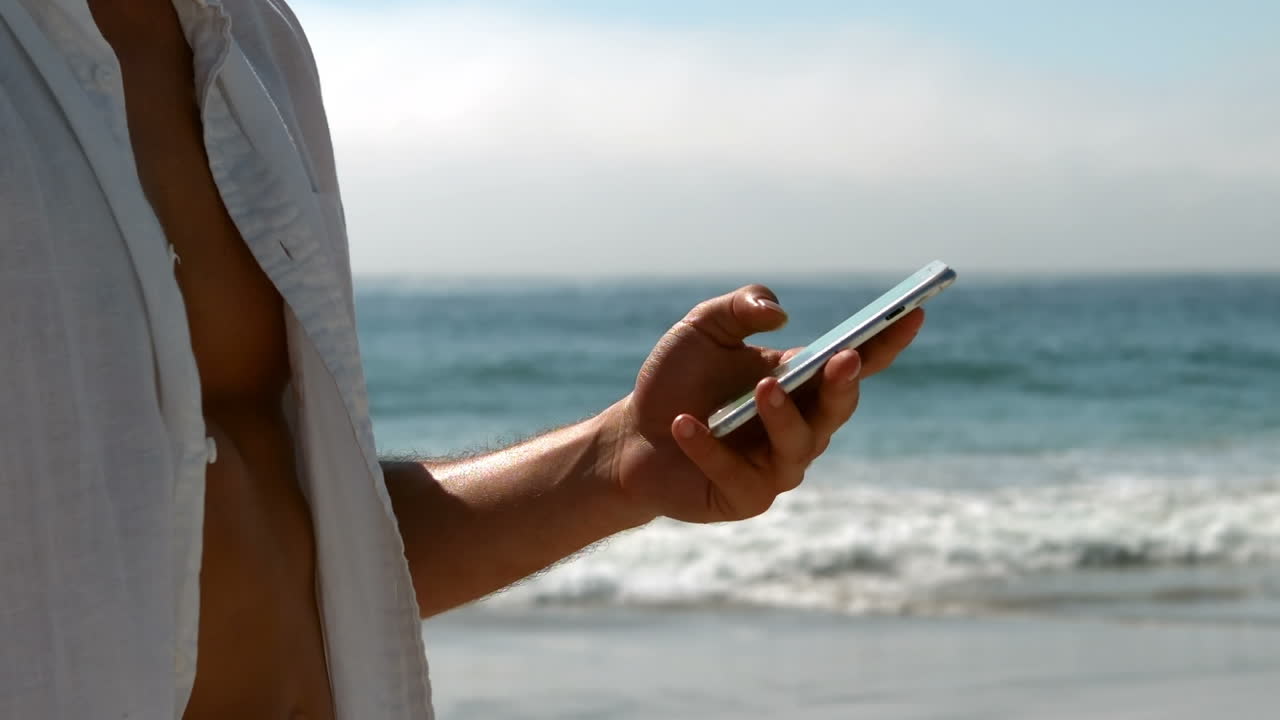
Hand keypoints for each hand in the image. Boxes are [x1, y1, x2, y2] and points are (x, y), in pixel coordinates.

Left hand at [611, 284, 923, 523]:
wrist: (631, 437)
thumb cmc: (675, 381)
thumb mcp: (702, 328)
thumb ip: (740, 307)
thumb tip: (779, 313)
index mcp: (801, 383)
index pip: (856, 363)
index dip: (887, 342)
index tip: (914, 312)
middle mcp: (801, 427)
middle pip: (837, 409)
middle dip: (844, 385)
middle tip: (841, 358)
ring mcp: (776, 467)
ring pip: (798, 446)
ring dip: (783, 417)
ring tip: (762, 390)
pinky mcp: (744, 497)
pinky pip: (738, 475)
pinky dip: (711, 449)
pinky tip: (686, 424)